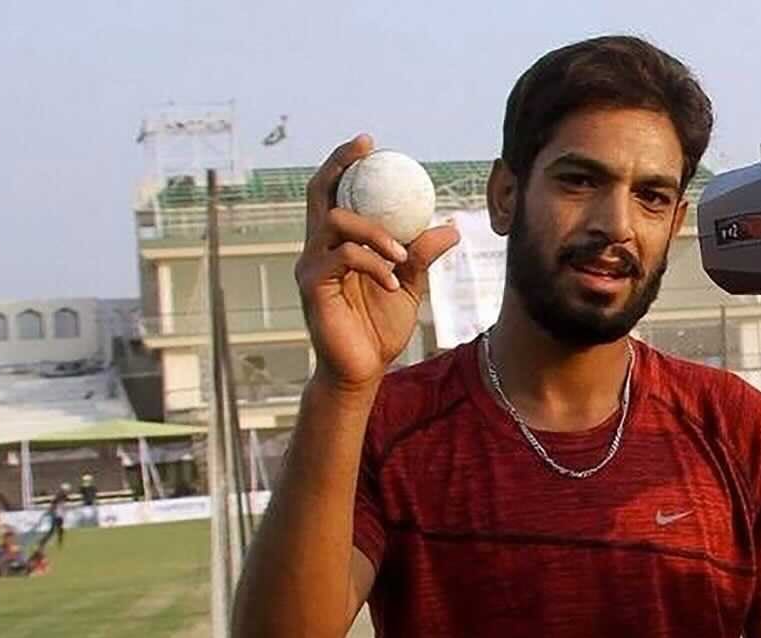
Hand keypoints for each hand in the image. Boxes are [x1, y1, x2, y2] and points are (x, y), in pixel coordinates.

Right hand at [295, 135, 458, 393]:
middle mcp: (317, 250)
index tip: (368, 143)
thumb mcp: (409, 285)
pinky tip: (393, 282)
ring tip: (400, 254)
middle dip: (339, 164)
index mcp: (336, 245)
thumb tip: (449, 228)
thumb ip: (421, 256)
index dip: (344, 164)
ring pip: (335, 222)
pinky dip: (373, 263)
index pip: (333, 194)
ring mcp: (311, 267)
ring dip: (374, 231)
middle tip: (367, 150)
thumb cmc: (379, 328)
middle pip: (318, 194)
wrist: (362, 370)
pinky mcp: (312, 287)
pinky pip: (342, 258)